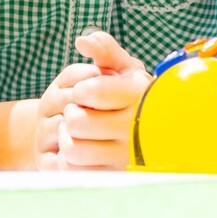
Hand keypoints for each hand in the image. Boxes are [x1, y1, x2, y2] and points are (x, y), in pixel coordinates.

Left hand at [39, 31, 151, 169]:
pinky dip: (69, 159)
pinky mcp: (116, 176)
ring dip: (67, 137)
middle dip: (72, 113)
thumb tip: (82, 41)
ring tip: (78, 131)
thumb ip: (105, 49)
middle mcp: (138, 128)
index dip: (80, 89)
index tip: (87, 91)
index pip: (92, 90)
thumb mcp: (123, 67)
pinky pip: (75, 170)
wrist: (149, 130)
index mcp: (139, 95)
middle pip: (77, 121)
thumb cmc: (129, 93)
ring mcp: (127, 156)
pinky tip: (81, 148)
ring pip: (73, 148)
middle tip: (80, 112)